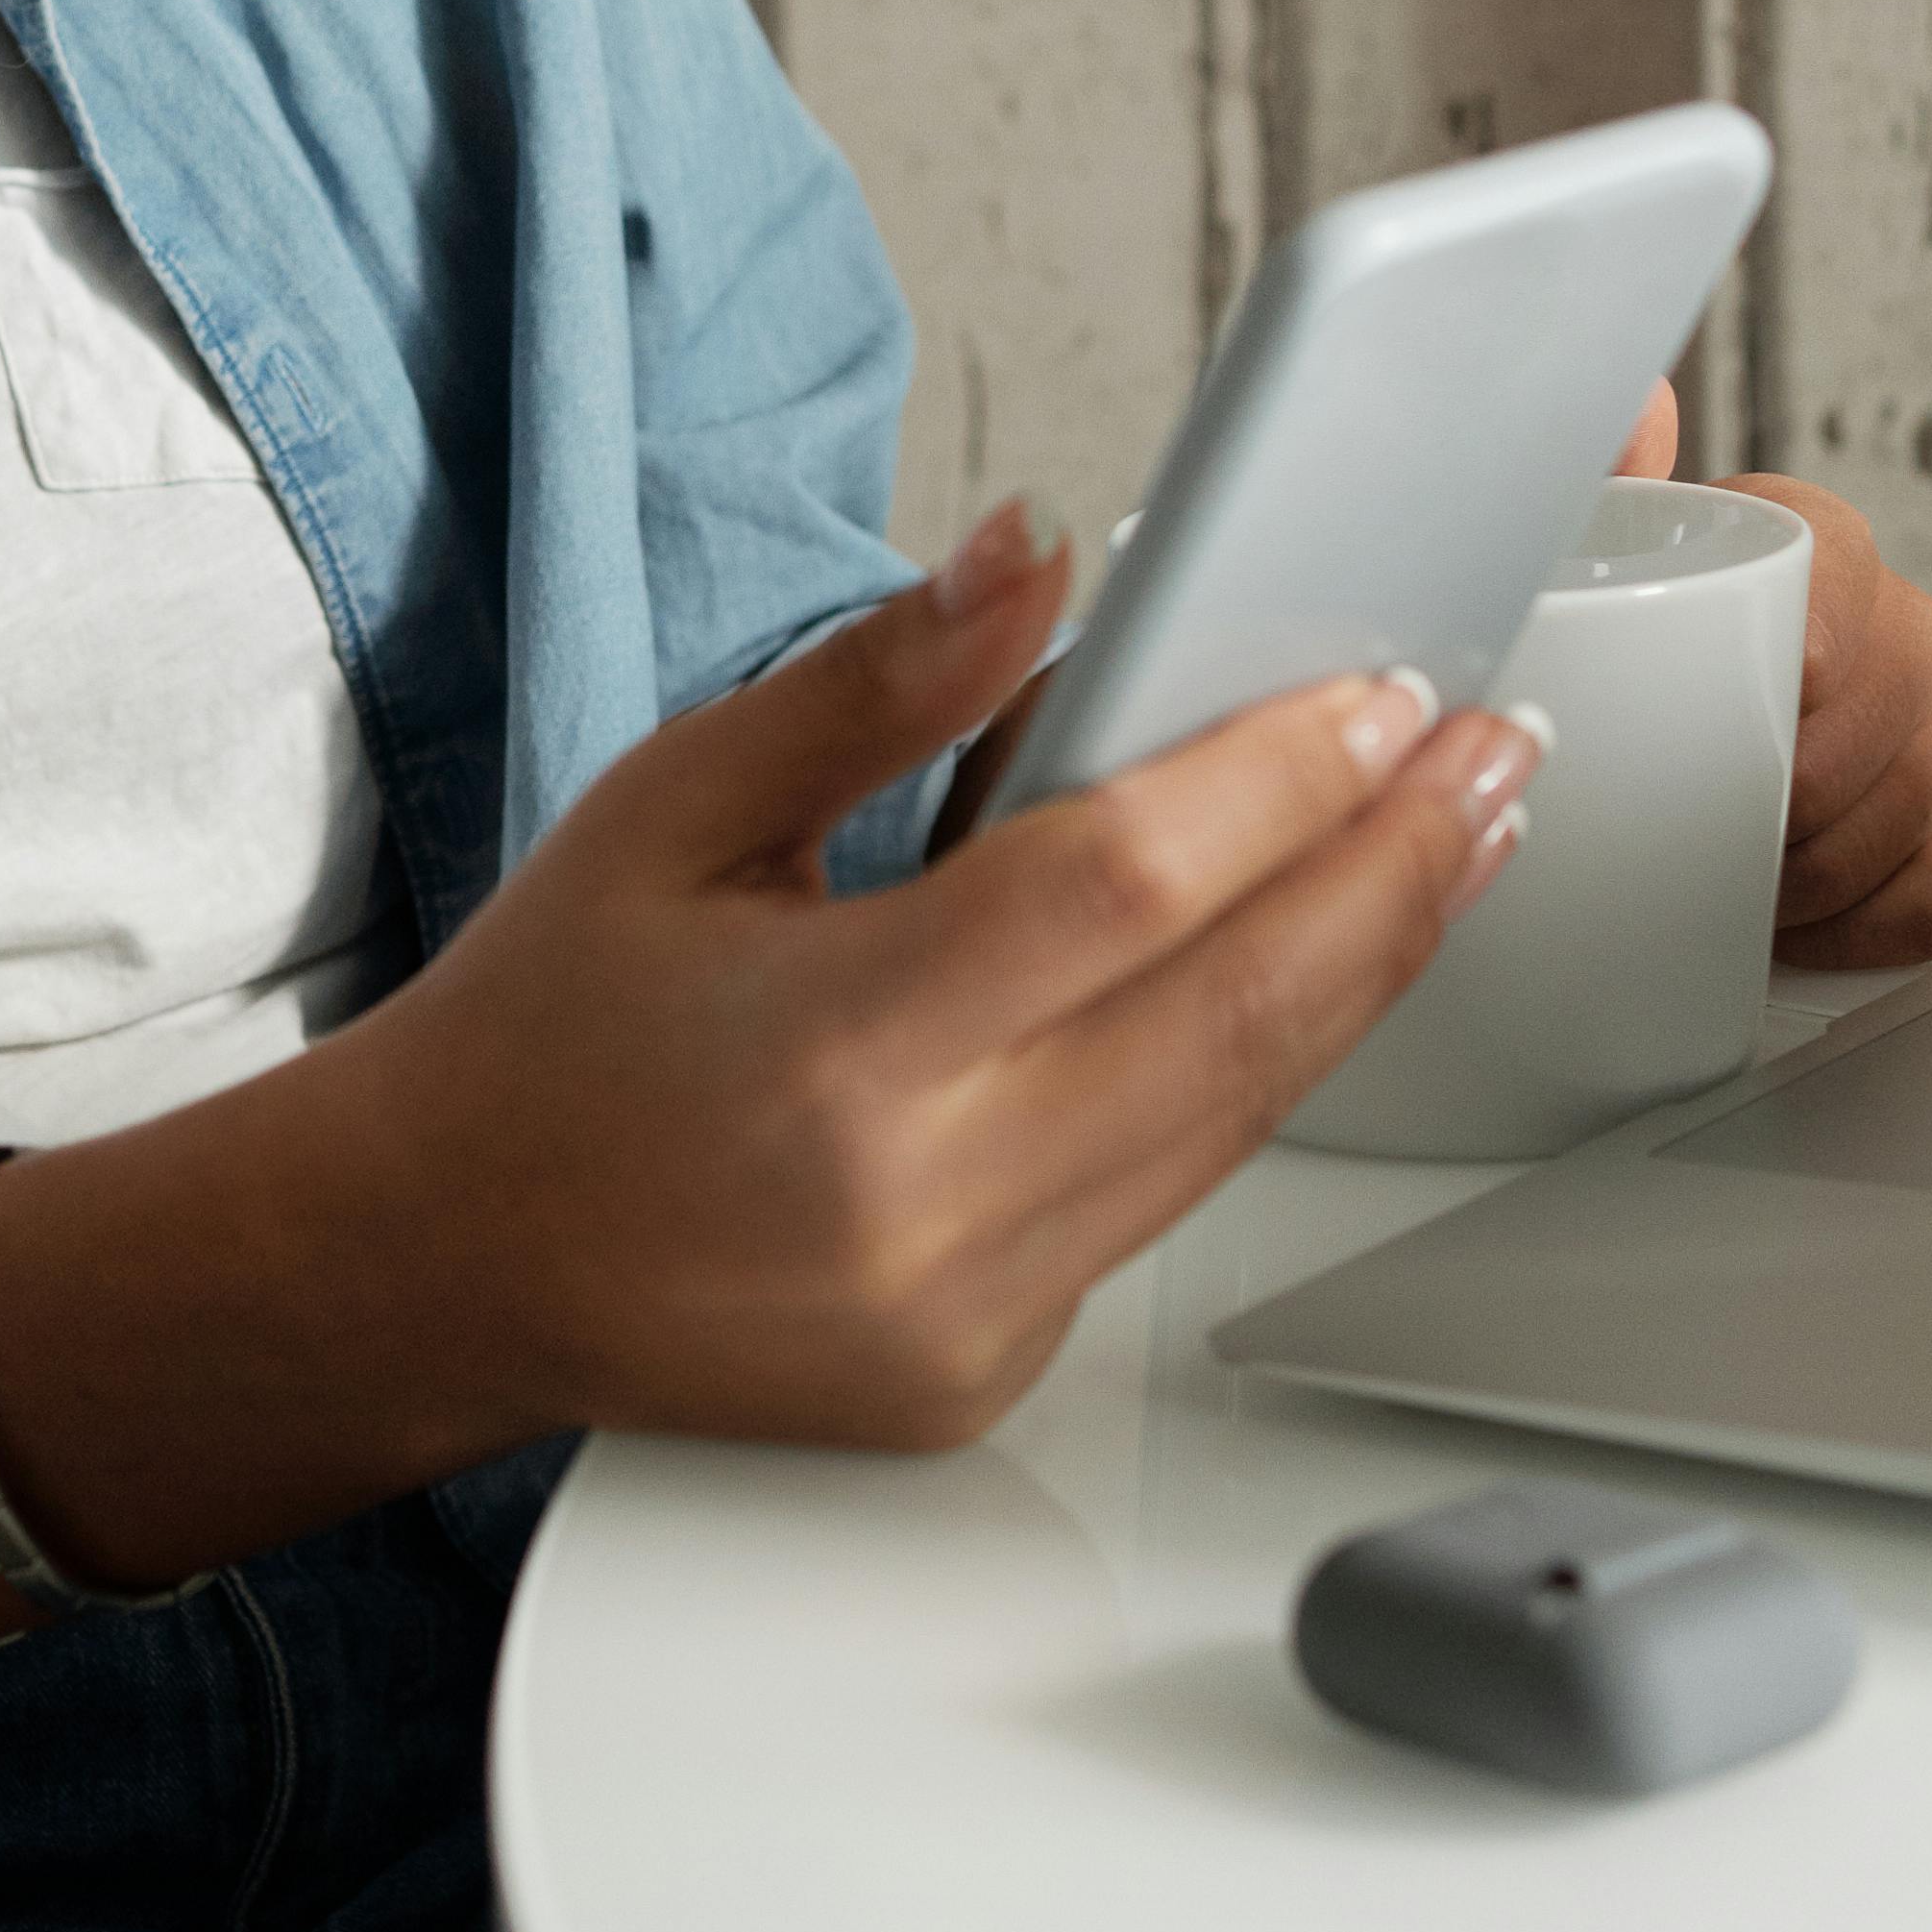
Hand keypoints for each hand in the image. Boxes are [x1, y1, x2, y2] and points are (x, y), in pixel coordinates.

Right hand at [348, 510, 1539, 1461]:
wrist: (436, 1261)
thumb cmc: (548, 1026)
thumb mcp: (675, 805)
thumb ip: (878, 683)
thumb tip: (1038, 554)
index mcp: (827, 1045)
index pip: (1123, 887)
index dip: (1281, 781)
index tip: (1384, 695)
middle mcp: (911, 1204)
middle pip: (1235, 1015)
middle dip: (1396, 871)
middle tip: (1495, 758)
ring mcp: (961, 1315)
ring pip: (1233, 1118)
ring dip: (1361, 971)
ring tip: (1448, 843)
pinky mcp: (984, 1376)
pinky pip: (1162, 1205)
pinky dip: (1243, 1077)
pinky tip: (1298, 975)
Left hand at [1622, 380, 1931, 956]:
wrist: (1665, 679)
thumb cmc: (1629, 612)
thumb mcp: (1597, 533)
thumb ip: (1605, 463)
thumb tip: (1641, 415)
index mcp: (1823, 544)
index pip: (1837, 610)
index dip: (1786, 682)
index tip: (1731, 726)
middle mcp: (1894, 633)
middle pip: (1861, 740)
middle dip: (1768, 806)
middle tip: (1676, 825)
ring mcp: (1929, 735)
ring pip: (1899, 823)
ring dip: (1798, 875)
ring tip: (1709, 875)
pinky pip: (1928, 898)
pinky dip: (1849, 927)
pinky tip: (1778, 923)